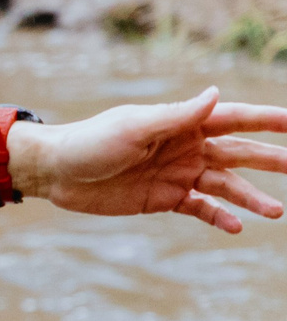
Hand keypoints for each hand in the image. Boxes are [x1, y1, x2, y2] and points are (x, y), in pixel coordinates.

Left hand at [12, 91, 286, 231]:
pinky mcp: (164, 199)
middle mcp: (187, 147)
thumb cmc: (91, 142)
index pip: (236, 118)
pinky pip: (200, 208)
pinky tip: (238, 227)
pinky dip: (219, 217)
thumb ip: (177, 116)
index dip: (268, 120)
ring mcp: (178, 174)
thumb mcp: (134, 127)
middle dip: (271, 159)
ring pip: (225, 185)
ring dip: (251, 197)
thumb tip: (216, 94)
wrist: (56, 172)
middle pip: (240, 153)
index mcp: (183, 123)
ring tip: (277, 211)